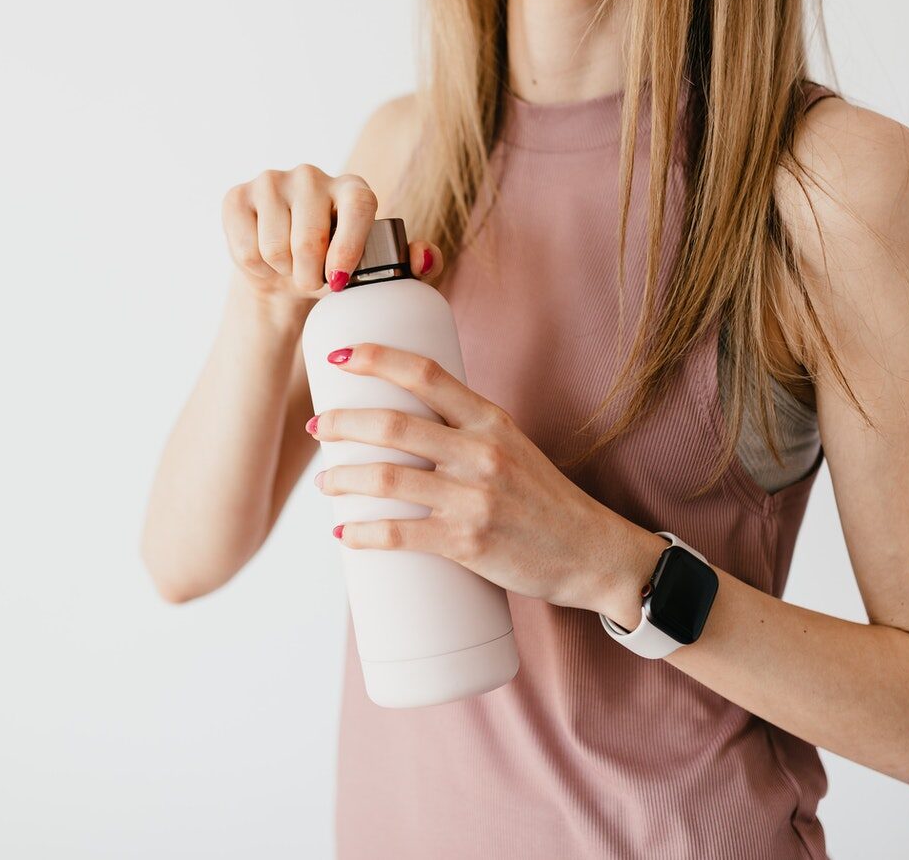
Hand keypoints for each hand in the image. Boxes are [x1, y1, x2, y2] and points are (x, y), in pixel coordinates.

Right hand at [221, 165, 442, 306]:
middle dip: (311, 276)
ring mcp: (271, 181)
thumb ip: (411, 264)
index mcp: (353, 188)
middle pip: (309, 237)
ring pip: (274, 247)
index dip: (350, 244)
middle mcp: (311, 175)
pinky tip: (265, 262)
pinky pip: (246, 249)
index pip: (358, 205)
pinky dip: (256, 268)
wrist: (285, 271)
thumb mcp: (377, 269)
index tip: (340, 279)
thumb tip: (424, 257)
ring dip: (283, 273)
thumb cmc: (337, 266)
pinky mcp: (237, 197)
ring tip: (291, 268)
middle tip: (314, 281)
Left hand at [306, 342, 665, 619]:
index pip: (426, 373)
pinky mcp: (468, 543)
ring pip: (388, 478)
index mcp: (491, 420)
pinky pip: (400, 534)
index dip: (376, 358)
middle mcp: (482, 452)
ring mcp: (475, 498)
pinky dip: (363, 533)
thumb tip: (404, 426)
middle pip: (393, 425)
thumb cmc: (544, 501)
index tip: (339, 356)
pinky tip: (343, 533)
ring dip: (344, 479)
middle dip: (341, 423)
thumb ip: (465, 432)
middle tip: (317, 428)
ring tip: (325, 483)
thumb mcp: (511, 448)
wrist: (591, 552)